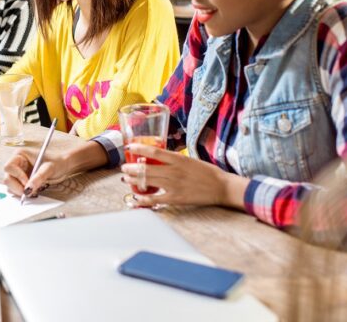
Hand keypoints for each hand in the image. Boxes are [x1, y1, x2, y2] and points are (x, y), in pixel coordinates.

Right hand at [3, 150, 69, 197]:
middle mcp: (17, 164)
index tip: (27, 183)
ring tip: (34, 191)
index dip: (17, 176)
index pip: (9, 167)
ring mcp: (18, 174)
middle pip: (7, 178)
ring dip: (20, 191)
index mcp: (20, 155)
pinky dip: (23, 194)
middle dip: (17, 187)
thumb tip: (28, 189)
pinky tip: (33, 192)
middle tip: (29, 192)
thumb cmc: (57, 162)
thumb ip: (38, 178)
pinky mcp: (21, 182)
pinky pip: (16, 190)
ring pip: (10, 186)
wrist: (63, 166)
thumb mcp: (49, 168)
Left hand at [120, 143, 248, 209]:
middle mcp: (174, 171)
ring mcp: (174, 185)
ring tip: (126, 178)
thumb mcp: (189, 159)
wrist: (222, 187)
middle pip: (146, 168)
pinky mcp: (176, 198)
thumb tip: (158, 157)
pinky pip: (155, 199)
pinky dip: (143, 199)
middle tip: (124, 167)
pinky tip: (136, 198)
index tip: (129, 146)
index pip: (154, 151)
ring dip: (133, 180)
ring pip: (147, 182)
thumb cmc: (207, 172)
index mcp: (178, 159)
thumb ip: (174, 159)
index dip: (139, 148)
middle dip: (131, 167)